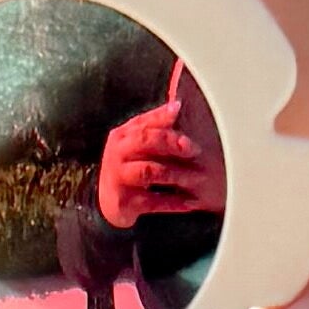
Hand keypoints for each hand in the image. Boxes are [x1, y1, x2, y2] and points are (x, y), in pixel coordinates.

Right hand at [94, 70, 222, 224]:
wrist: (109, 202)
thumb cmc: (129, 167)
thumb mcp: (136, 144)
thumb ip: (154, 126)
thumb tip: (177, 104)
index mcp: (123, 135)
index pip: (144, 122)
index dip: (164, 118)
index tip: (182, 113)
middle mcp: (118, 153)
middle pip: (146, 141)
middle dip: (172, 143)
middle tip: (194, 149)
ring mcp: (119, 177)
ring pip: (150, 171)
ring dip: (177, 174)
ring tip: (199, 177)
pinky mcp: (124, 201)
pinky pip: (153, 201)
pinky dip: (173, 202)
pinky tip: (190, 203)